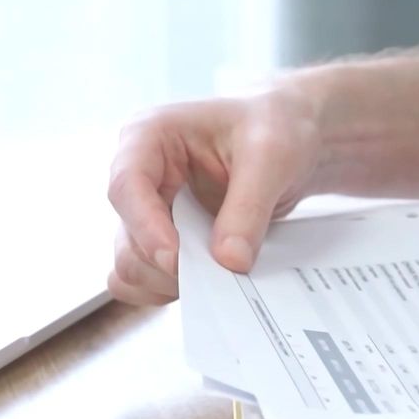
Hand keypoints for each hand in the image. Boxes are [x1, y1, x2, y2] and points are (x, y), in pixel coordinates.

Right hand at [106, 86, 323, 305]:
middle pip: (127, 239)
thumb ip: (248, 207)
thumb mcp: (271, 157)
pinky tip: (208, 281)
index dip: (146, 228)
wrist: (291, 140)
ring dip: (170, 283)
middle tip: (218, 272)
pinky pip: (146, 280)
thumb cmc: (274, 127)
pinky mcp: (163, 240)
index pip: (126, 186)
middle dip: (167, 266)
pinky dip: (172, 290)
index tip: (176, 259)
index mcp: (149, 137)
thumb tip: (229, 261)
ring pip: (132, 267)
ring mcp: (148, 213)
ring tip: (218, 275)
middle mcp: (139, 177)